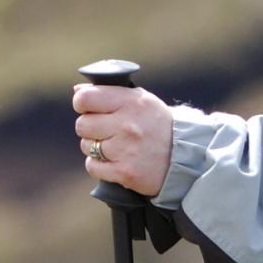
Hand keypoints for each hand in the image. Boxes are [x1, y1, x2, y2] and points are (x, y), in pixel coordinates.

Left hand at [72, 82, 173, 197]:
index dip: (81, 103)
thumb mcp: (142, 101)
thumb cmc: (158, 125)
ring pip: (86, 146)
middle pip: (82, 124)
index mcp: (132, 102)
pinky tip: (114, 161)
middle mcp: (127, 125)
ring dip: (95, 147)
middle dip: (90, 128)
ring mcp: (125, 150)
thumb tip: (78, 90)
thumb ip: (111, 92)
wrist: (184, 158)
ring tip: (115, 146)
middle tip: (105, 130)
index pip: (86, 98)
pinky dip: (99, 165)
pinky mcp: (124, 172)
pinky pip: (92, 166)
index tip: (87, 108)